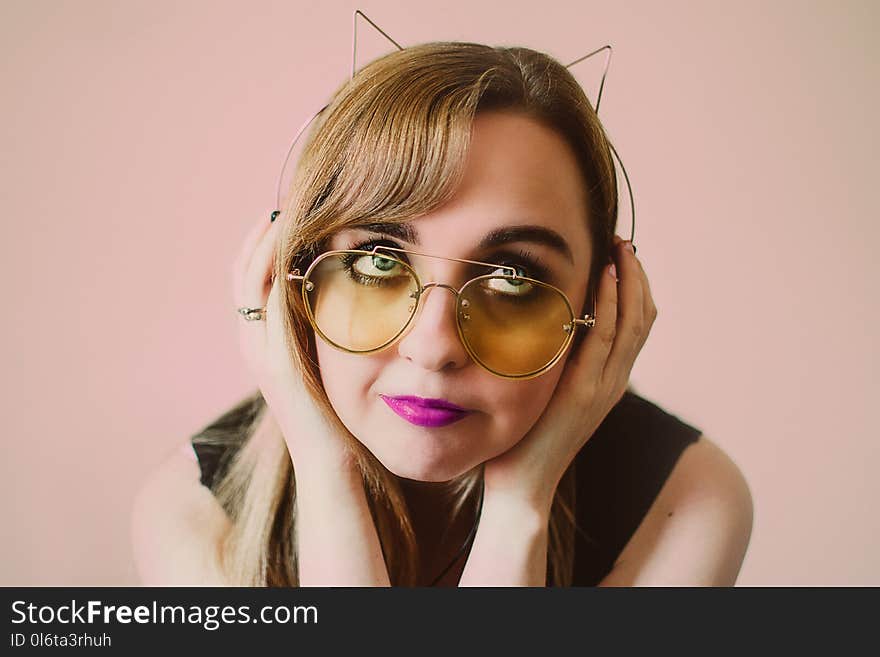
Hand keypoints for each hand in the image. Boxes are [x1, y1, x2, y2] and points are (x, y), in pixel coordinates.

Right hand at [232, 214, 351, 466]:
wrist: (330, 463)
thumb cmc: (333, 417)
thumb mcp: (322, 365)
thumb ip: (319, 333)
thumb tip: (335, 298)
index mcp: (261, 343)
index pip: (248, 281)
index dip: (258, 246)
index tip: (281, 215)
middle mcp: (253, 344)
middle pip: (240, 274)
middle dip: (258, 237)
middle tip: (279, 205)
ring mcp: (261, 354)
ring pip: (249, 284)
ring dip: (263, 246)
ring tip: (282, 215)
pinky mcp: (278, 364)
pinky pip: (269, 307)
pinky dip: (275, 274)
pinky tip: (293, 251)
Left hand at [482, 235, 657, 510]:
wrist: (522, 485)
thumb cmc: (525, 436)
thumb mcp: (547, 389)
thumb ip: (556, 359)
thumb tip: (545, 321)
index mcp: (608, 379)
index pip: (636, 324)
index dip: (634, 287)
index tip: (620, 254)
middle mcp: (614, 380)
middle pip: (642, 317)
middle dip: (636, 275)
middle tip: (622, 242)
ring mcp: (604, 387)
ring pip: (632, 323)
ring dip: (628, 281)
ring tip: (619, 249)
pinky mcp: (585, 392)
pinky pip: (605, 340)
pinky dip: (610, 305)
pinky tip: (604, 277)